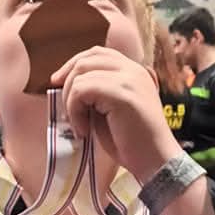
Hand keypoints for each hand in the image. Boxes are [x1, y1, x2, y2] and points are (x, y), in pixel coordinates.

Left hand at [52, 46, 178, 185]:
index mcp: (134, 71)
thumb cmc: (134, 143)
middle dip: (67, 81)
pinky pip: (82, 90)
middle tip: (64, 106)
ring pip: (81, 74)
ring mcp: (128, 78)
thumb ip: (97, 93)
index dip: (73, 64)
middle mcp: (133, 69)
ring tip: (80, 124)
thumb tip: (67, 85)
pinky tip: (84, 129)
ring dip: (71, 101)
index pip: (98, 53)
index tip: (58, 82)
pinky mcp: (121, 92)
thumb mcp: (112, 110)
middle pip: (87, 59)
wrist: (155, 161)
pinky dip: (75, 111)